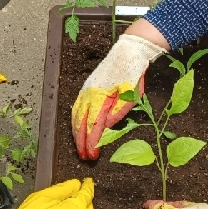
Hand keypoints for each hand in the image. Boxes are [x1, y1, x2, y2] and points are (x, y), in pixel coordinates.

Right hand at [72, 34, 165, 159]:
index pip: (93, 125)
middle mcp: (89, 94)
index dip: (91, 142)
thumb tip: (105, 126)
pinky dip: (75, 119)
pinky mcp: (87, 87)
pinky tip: (76, 126)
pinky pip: (76, 106)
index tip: (92, 155)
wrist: (129, 51)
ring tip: (79, 147)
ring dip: (76, 133)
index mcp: (100, 97)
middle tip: (84, 157)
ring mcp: (86, 90)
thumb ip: (118, 111)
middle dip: (81, 142)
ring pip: (76, 115)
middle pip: (81, 123)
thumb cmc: (133, 73)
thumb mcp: (131, 94)